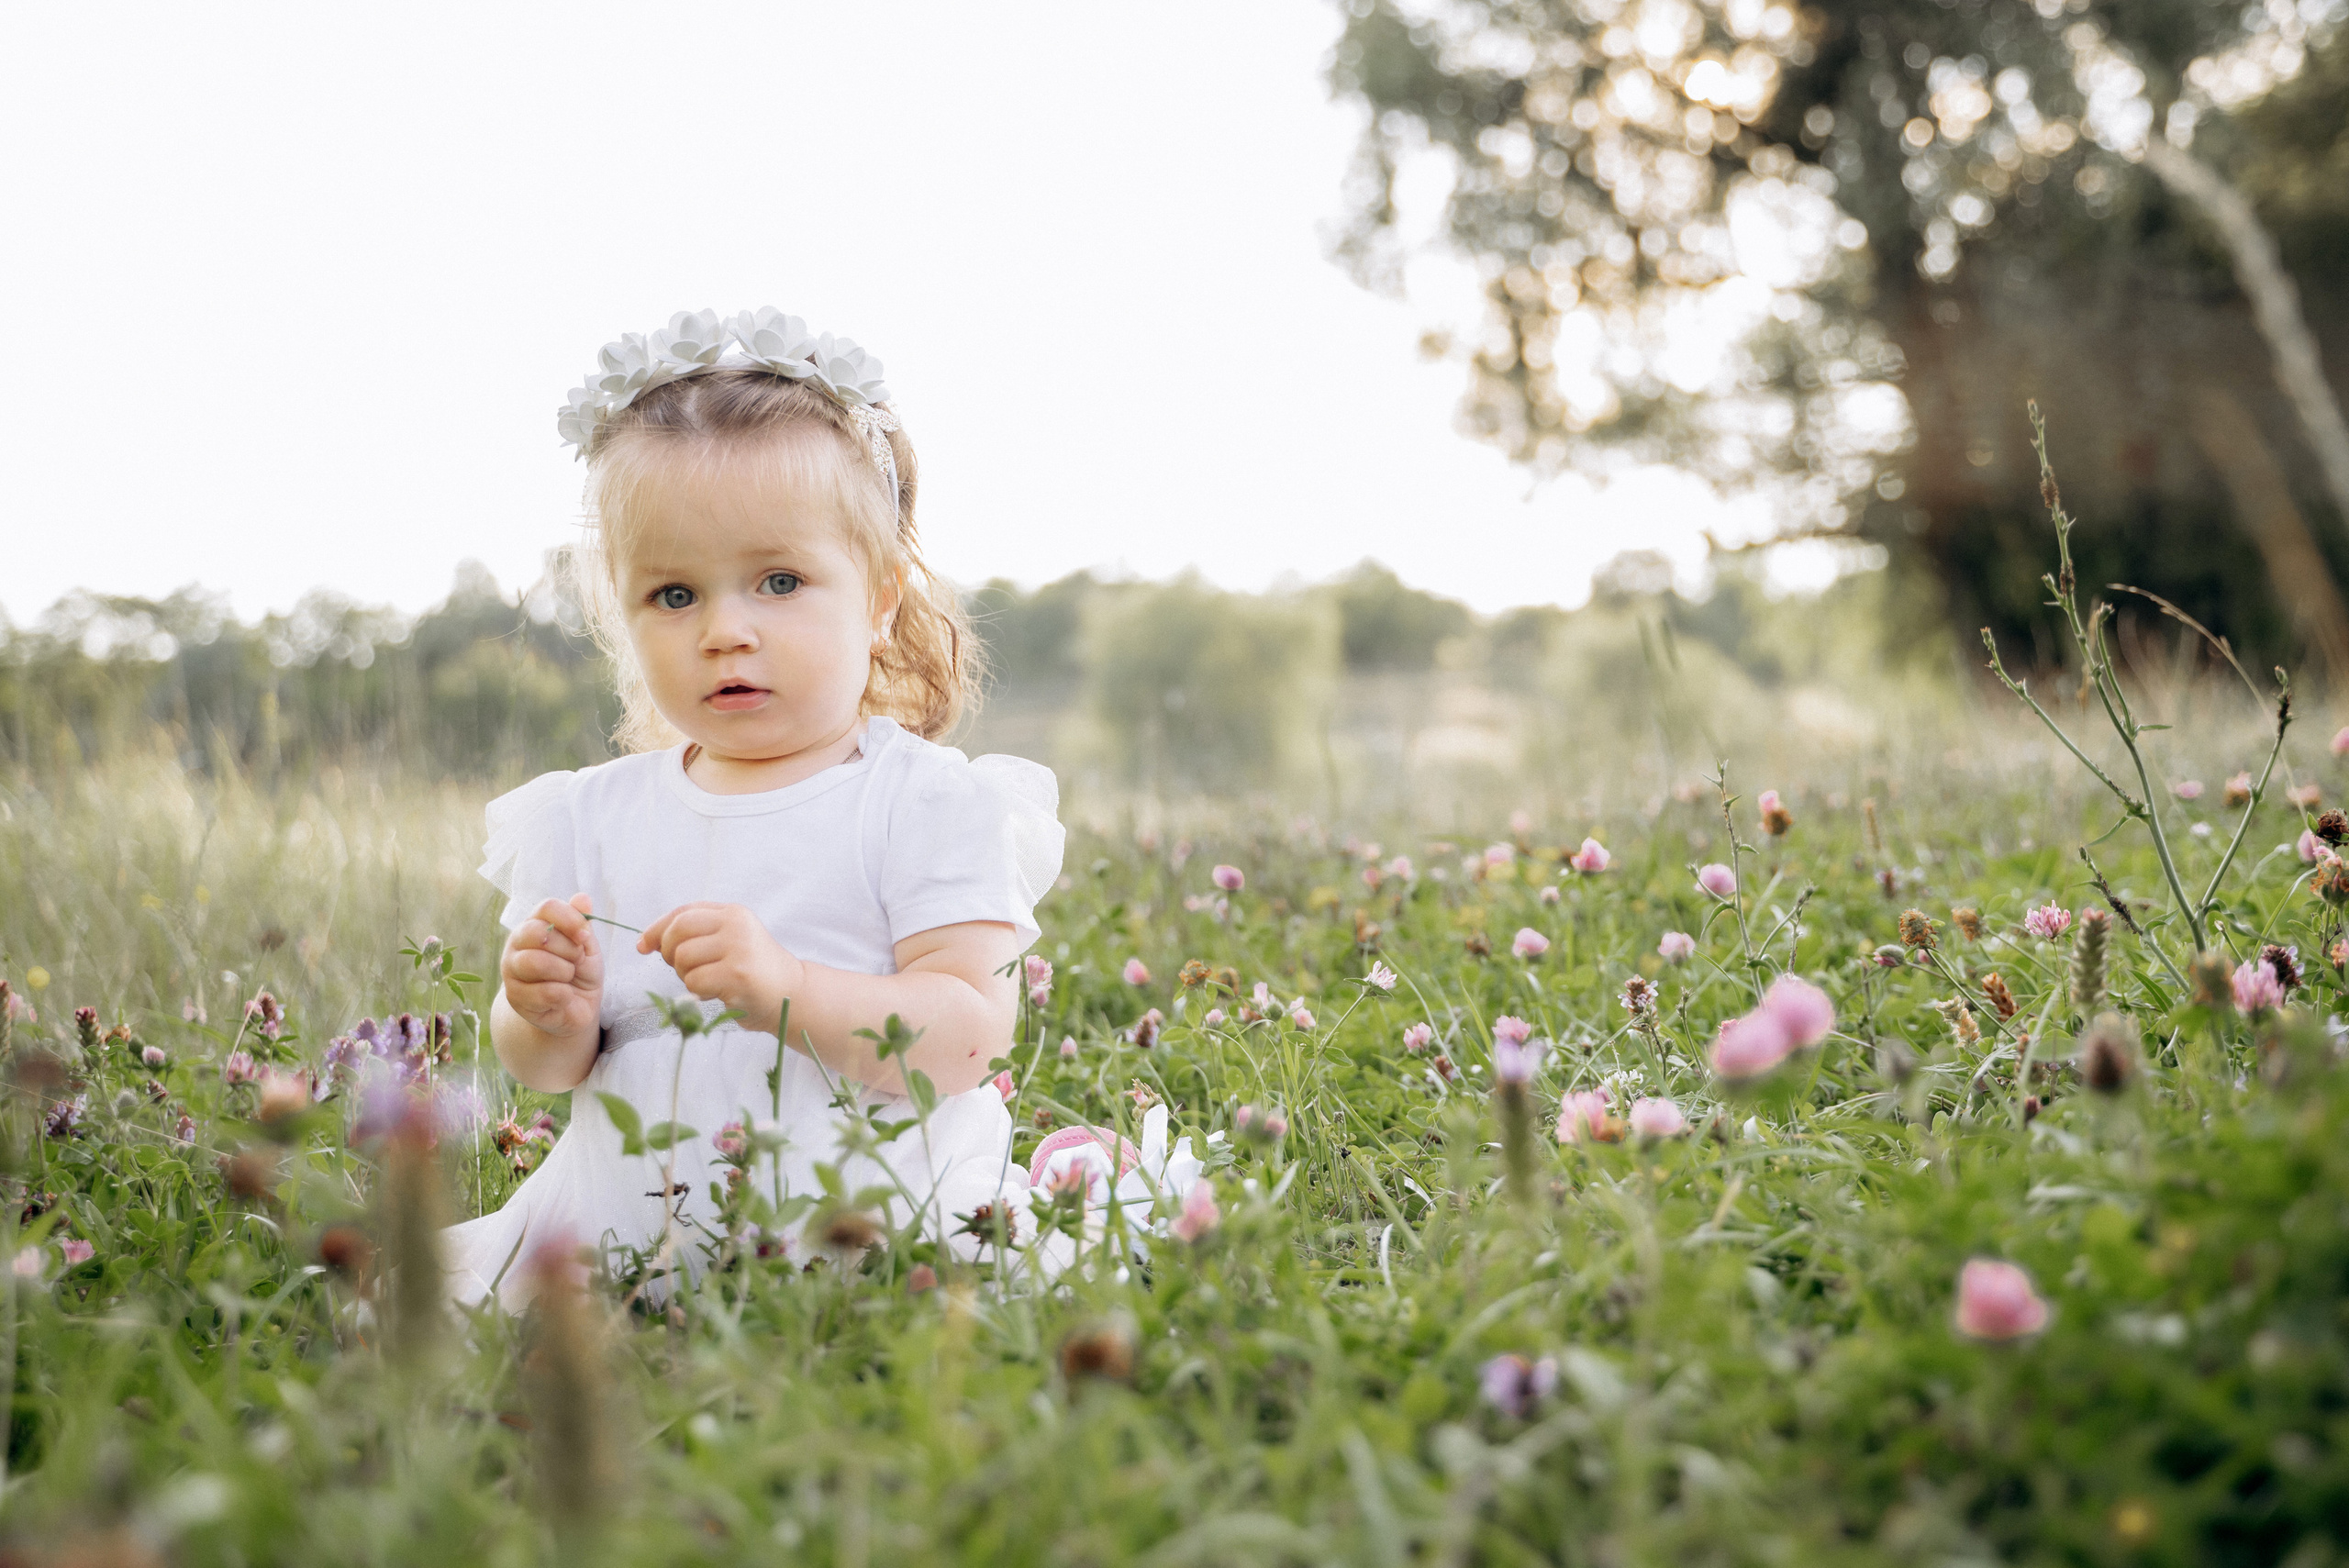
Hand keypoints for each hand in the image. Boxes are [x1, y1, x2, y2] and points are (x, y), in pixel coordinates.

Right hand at [501, 893, 603, 1041]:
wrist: (573, 1008)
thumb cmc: (579, 971)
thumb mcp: (587, 947)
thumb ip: (582, 925)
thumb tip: (583, 898)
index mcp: (534, 924)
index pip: (547, 907)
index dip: (571, 920)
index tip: (585, 937)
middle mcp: (517, 944)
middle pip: (539, 933)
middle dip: (568, 949)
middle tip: (576, 961)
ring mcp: (511, 970)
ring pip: (536, 963)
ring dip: (564, 971)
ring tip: (568, 977)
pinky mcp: (514, 998)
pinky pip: (544, 992)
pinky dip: (563, 995)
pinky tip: (563, 996)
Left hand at [638, 902, 800, 1027]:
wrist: (791, 994)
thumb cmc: (752, 970)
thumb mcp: (730, 940)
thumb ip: (696, 934)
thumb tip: (646, 942)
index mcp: (733, 912)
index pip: (683, 912)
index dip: (658, 928)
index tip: (643, 945)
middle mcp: (736, 925)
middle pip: (678, 931)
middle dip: (670, 953)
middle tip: (684, 969)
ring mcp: (738, 948)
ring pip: (683, 958)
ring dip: (686, 976)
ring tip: (708, 981)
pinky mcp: (737, 975)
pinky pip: (694, 982)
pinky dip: (698, 992)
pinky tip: (717, 993)